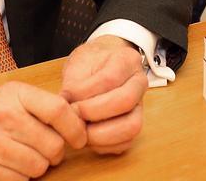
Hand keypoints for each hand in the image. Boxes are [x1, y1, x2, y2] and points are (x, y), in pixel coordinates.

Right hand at [0, 81, 86, 180]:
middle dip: (55, 154)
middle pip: (53, 145)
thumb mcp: (4, 96)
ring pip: (38, 167)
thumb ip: (37, 105)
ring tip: (23, 160)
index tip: (79, 139)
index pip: (59, 110)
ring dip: (37, 168)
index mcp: (13, 94)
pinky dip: (19, 179)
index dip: (76, 129)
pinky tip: (8, 169)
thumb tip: (77, 118)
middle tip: (45, 152)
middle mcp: (2, 116)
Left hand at [60, 35, 148, 154]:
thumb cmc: (90, 64)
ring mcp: (140, 106)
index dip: (85, 93)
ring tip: (80, 130)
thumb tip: (65, 107)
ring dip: (101, 134)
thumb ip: (74, 85)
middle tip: (74, 114)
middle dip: (94, 113)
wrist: (102, 66)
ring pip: (132, 126)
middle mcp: (139, 83)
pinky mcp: (134, 124)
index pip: (109, 79)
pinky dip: (104, 145)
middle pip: (125, 101)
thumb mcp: (79, 64)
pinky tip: (87, 137)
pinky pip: (126, 142)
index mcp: (128, 60)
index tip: (66, 98)